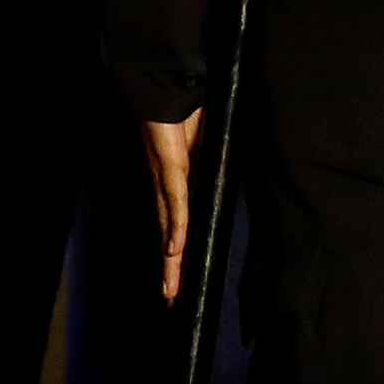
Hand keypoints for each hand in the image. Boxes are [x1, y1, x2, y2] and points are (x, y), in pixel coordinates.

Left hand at [144, 112, 202, 301]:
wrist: (168, 85)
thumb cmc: (184, 111)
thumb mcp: (203, 145)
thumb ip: (209, 164)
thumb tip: (220, 178)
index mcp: (171, 183)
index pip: (173, 225)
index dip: (175, 252)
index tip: (176, 278)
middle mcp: (162, 185)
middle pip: (167, 235)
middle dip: (169, 269)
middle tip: (171, 299)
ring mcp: (163, 177)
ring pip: (168, 226)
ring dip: (170, 260)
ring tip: (172, 289)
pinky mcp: (169, 165)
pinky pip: (175, 200)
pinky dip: (176, 226)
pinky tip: (176, 248)